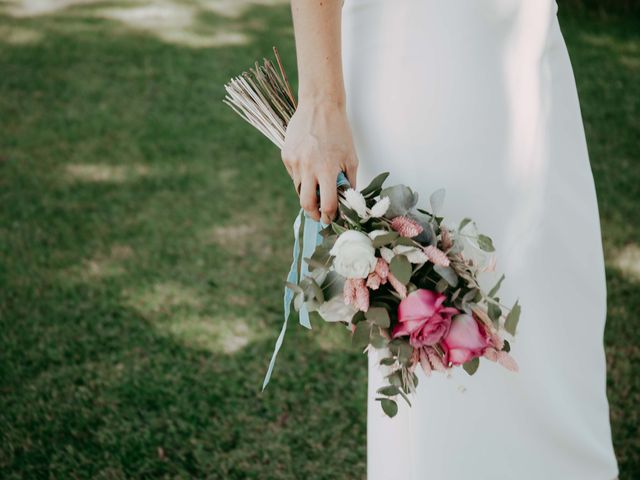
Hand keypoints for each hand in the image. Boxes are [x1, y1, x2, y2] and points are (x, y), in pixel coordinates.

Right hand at [281, 99, 357, 223]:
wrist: (320, 105)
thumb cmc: (339, 131)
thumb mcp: (351, 157)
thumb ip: (349, 181)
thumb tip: (347, 201)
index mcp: (327, 170)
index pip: (327, 204)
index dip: (329, 216)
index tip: (330, 219)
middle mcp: (309, 167)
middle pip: (306, 203)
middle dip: (312, 213)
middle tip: (318, 215)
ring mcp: (295, 161)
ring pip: (298, 189)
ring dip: (307, 193)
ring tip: (316, 187)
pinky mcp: (286, 155)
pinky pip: (293, 174)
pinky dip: (301, 176)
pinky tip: (309, 164)